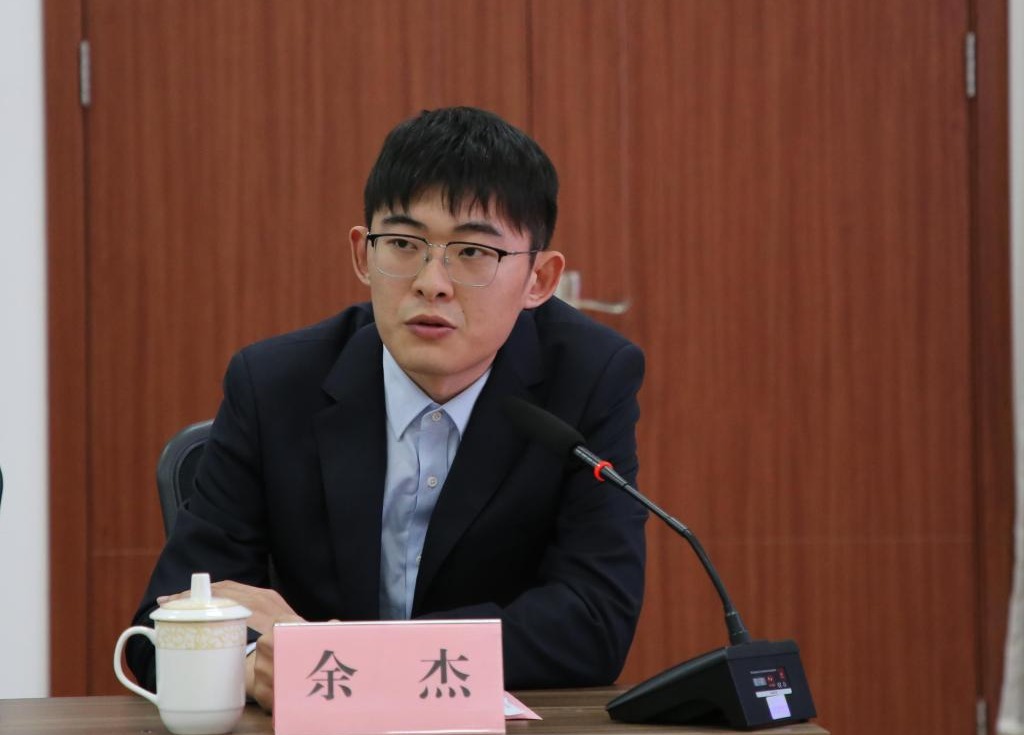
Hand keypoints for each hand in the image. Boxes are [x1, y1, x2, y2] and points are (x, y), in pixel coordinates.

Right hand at [157, 580, 303, 711]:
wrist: (311, 653)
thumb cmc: (281, 663)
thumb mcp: (253, 670)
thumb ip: (231, 663)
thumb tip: (204, 660)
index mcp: (257, 612)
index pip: (220, 598)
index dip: (193, 600)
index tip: (169, 602)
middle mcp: (263, 599)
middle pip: (223, 589)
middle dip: (194, 593)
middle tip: (169, 600)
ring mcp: (269, 597)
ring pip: (232, 587)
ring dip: (206, 592)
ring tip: (184, 600)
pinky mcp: (272, 598)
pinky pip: (242, 589)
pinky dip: (223, 593)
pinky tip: (210, 602)